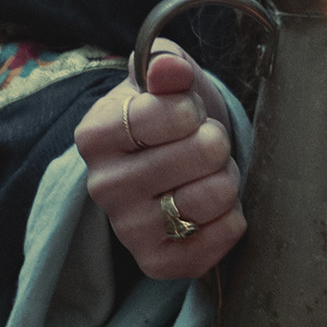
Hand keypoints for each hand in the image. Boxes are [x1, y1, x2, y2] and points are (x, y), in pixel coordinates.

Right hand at [75, 42, 243, 280]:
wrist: (170, 161)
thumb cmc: (171, 115)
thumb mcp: (169, 78)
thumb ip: (168, 63)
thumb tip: (168, 67)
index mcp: (96, 135)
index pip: (171, 112)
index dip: (194, 107)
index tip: (186, 112)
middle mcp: (102, 187)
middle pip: (203, 151)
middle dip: (215, 141)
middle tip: (201, 145)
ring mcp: (127, 230)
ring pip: (215, 195)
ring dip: (225, 179)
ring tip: (206, 174)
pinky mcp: (156, 262)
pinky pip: (221, 237)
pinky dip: (230, 219)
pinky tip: (210, 209)